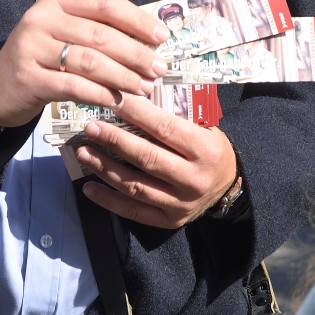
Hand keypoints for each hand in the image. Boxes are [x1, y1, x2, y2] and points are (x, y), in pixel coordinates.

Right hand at [0, 0, 168, 129]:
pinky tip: (117, 100)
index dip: (137, 20)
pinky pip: (74, 86)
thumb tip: (148, 41)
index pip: (105, 4)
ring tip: (143, 87)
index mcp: (56, 1)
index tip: (161, 37)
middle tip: (158, 69)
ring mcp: (32, 48)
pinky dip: (101, 94)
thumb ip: (97, 30)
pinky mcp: (29, 78)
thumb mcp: (64, 33)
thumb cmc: (41, 58)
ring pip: (90, 61)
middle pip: (101, 34)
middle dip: (136, 54)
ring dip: (123, 77)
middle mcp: (42, 19)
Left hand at [74, 93, 237, 228]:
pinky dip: (109, 200)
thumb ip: (176, 113)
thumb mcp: (204, 125)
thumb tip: (137, 93)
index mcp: (204, 150)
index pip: (165, 129)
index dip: (138, 114)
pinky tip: (89, 187)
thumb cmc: (210, 146)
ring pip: (136, 186)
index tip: (114, 101)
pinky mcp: (169, 221)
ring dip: (105, 168)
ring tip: (84, 152)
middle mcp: (193, 179)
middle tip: (91, 127)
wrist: (229, 183)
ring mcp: (180, 204)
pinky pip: (134, 212)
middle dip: (115, 141)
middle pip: (147, 158)